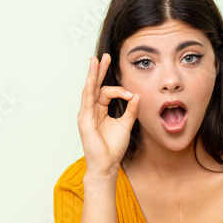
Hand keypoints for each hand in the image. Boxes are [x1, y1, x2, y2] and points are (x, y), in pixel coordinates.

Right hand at [77, 53, 140, 177]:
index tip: (131, 95)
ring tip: (95, 61)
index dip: (120, 90)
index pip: (106, 92)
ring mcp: (86, 115)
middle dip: (100, 70)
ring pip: (89, 90)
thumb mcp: (126, 124)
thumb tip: (137, 95)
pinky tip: (90, 80)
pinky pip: (86, 102)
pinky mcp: (85, 122)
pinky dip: (88, 90)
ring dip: (93, 75)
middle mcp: (91, 110)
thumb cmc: (113, 148)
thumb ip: (131, 109)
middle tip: (105, 56)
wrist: (107, 165)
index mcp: (99, 111)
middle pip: (95, 86)